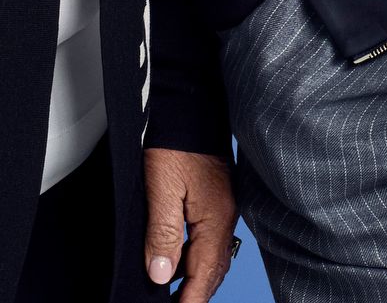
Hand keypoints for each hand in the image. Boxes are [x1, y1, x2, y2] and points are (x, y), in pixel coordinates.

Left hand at [141, 145, 237, 300]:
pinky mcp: (218, 196)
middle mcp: (225, 215)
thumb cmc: (176, 141)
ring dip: (195, 276)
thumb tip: (161, 275)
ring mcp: (224, 205)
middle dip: (196, 293)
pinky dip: (195, 256)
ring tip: (174, 292)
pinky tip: (178, 258)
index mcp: (214, 219)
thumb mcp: (162, 189)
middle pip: (214, 269)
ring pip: (212, 254)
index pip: (204, 274)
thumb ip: (163, 234)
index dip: (190, 300)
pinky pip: (209, 237)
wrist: (191, 103)